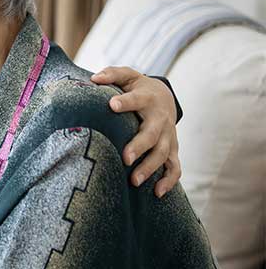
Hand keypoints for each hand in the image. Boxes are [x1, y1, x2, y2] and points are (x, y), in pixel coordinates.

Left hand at [91, 66, 181, 196]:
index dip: (126, 102)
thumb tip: (94, 78)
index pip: (137, 99)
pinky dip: (169, 180)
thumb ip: (112, 74)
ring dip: (150, 168)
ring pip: (163, 154)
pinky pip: (174, 167)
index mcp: (147, 98)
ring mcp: (168, 136)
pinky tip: (157, 193)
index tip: (111, 105)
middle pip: (152, 133)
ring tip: (134, 181)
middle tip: (125, 158)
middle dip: (140, 146)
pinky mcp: (171, 149)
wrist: (165, 97)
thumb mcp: (127, 76)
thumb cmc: (137, 88)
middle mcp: (160, 119)